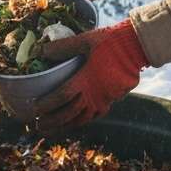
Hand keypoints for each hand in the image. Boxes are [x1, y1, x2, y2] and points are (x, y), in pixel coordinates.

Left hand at [32, 20, 147, 129]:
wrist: (137, 48)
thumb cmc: (110, 42)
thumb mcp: (85, 40)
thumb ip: (62, 47)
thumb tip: (40, 50)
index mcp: (86, 79)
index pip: (61, 96)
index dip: (47, 104)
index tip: (34, 109)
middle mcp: (94, 94)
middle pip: (69, 113)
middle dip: (52, 121)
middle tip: (37, 126)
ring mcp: (104, 99)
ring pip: (81, 119)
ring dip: (64, 126)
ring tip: (51, 130)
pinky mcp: (112, 100)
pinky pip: (94, 116)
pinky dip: (81, 121)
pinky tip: (73, 123)